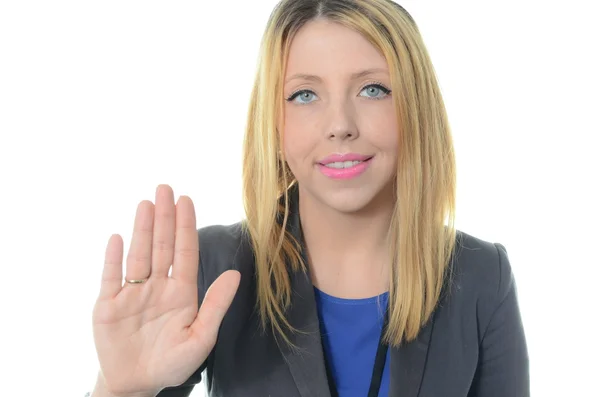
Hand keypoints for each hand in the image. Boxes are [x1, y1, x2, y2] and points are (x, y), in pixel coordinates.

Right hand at [92, 184, 239, 396]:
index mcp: (181, 293)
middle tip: (165, 188)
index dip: (186, 226)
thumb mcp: (201, 338)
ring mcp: (132, 292)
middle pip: (162, 246)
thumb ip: (216, 305)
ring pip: (138, 254)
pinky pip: (111, 276)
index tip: (186, 201)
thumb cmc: (172, 363)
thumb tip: (235, 274)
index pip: (185, 252)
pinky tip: (118, 237)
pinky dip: (113, 258)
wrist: (136, 384)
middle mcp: (157, 286)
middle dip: (164, 217)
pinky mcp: (108, 304)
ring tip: (146, 204)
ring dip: (142, 229)